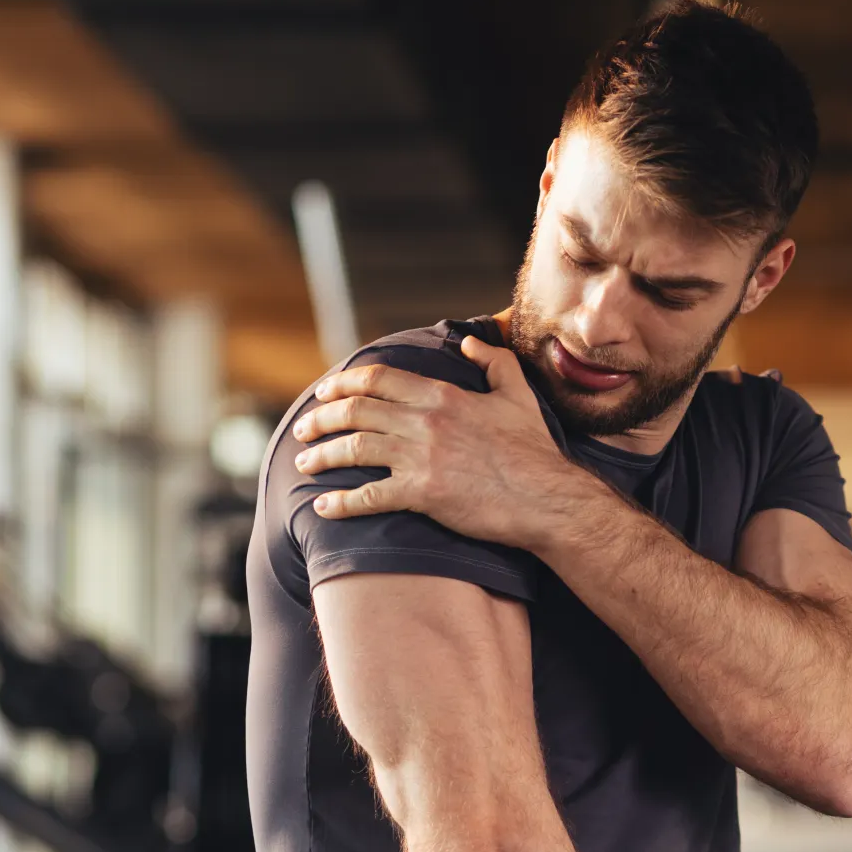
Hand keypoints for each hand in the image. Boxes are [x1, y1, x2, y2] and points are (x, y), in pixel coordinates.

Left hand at [290, 335, 590, 549]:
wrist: (547, 498)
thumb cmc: (534, 450)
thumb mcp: (517, 394)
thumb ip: (493, 361)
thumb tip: (468, 343)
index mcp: (443, 395)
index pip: (378, 379)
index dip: (343, 383)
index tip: (324, 391)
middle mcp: (425, 422)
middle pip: (355, 411)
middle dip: (320, 418)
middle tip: (303, 429)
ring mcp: (421, 458)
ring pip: (354, 449)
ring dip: (321, 455)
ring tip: (303, 463)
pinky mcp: (423, 495)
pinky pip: (369, 497)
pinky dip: (340, 503)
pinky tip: (322, 508)